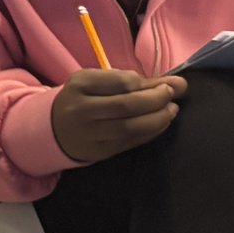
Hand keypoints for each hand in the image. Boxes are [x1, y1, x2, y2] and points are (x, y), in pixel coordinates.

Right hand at [50, 67, 187, 163]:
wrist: (54, 129)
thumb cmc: (82, 99)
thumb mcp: (97, 82)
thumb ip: (136, 81)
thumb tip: (179, 83)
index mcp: (80, 85)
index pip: (120, 81)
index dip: (144, 83)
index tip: (158, 83)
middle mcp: (82, 109)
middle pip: (127, 105)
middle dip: (157, 99)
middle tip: (170, 95)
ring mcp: (90, 133)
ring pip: (131, 127)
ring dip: (159, 118)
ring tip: (171, 109)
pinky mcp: (99, 151)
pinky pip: (131, 142)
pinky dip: (152, 132)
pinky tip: (160, 124)